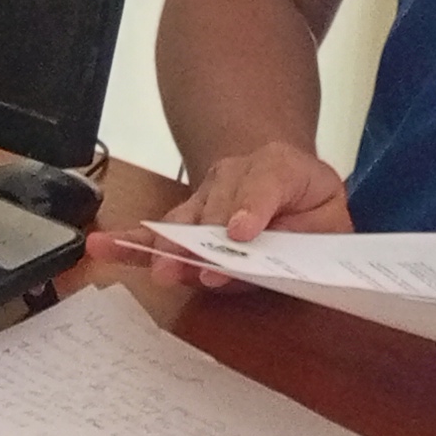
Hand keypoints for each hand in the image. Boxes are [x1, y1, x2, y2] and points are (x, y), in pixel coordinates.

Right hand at [103, 143, 352, 286]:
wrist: (284, 176)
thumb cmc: (311, 206)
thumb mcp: (332, 218)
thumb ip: (312, 238)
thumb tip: (283, 263)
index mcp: (281, 167)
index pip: (265, 183)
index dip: (251, 208)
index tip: (240, 234)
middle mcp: (236, 172)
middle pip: (218, 204)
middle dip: (207, 240)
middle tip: (200, 268)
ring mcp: (206, 192)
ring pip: (186, 219)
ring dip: (171, 246)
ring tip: (158, 268)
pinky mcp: (187, 214)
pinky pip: (159, 229)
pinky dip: (132, 240)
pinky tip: (103, 246)